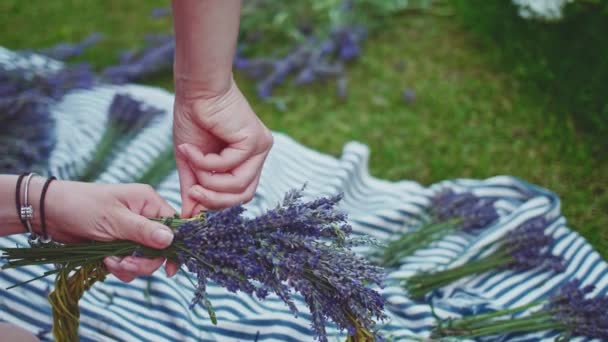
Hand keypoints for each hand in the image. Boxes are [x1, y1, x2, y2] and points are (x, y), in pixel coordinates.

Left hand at [43, 181, 177, 281]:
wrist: (49, 212)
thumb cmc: (81, 206)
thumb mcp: (114, 219)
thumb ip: (143, 231)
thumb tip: (171, 239)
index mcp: (148, 202)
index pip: (174, 226)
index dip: (175, 247)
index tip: (170, 269)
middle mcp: (143, 217)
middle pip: (161, 248)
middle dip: (145, 262)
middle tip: (126, 264)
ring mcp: (131, 233)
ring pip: (145, 259)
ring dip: (130, 266)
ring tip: (110, 262)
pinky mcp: (119, 246)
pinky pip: (130, 263)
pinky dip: (119, 268)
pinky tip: (104, 262)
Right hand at [173, 78, 272, 215]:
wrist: (195, 89)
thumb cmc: (193, 118)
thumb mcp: (191, 161)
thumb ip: (193, 187)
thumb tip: (189, 216)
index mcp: (245, 161)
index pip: (238, 195)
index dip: (216, 204)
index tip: (191, 204)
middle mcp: (257, 156)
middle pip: (243, 196)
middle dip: (215, 200)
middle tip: (193, 193)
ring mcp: (260, 148)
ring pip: (239, 186)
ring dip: (209, 180)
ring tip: (190, 162)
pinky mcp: (256, 140)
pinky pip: (231, 167)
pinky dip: (207, 163)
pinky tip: (190, 149)